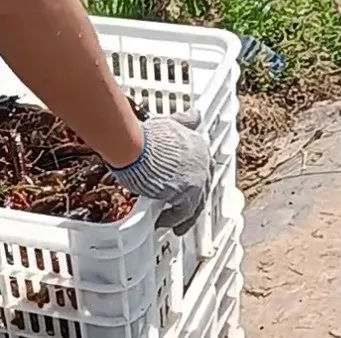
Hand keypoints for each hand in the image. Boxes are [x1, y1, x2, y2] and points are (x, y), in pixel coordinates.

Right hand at [108, 109, 213, 234]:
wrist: (137, 147)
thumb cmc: (147, 134)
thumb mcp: (170, 122)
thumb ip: (185, 120)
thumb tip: (196, 114)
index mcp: (199, 145)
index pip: (203, 165)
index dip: (195, 176)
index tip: (186, 184)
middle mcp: (203, 163)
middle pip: (202, 187)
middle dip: (193, 200)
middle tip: (182, 210)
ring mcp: (197, 180)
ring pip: (195, 204)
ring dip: (185, 217)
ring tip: (176, 226)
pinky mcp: (186, 196)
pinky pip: (183, 213)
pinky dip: (173, 220)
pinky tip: (162, 223)